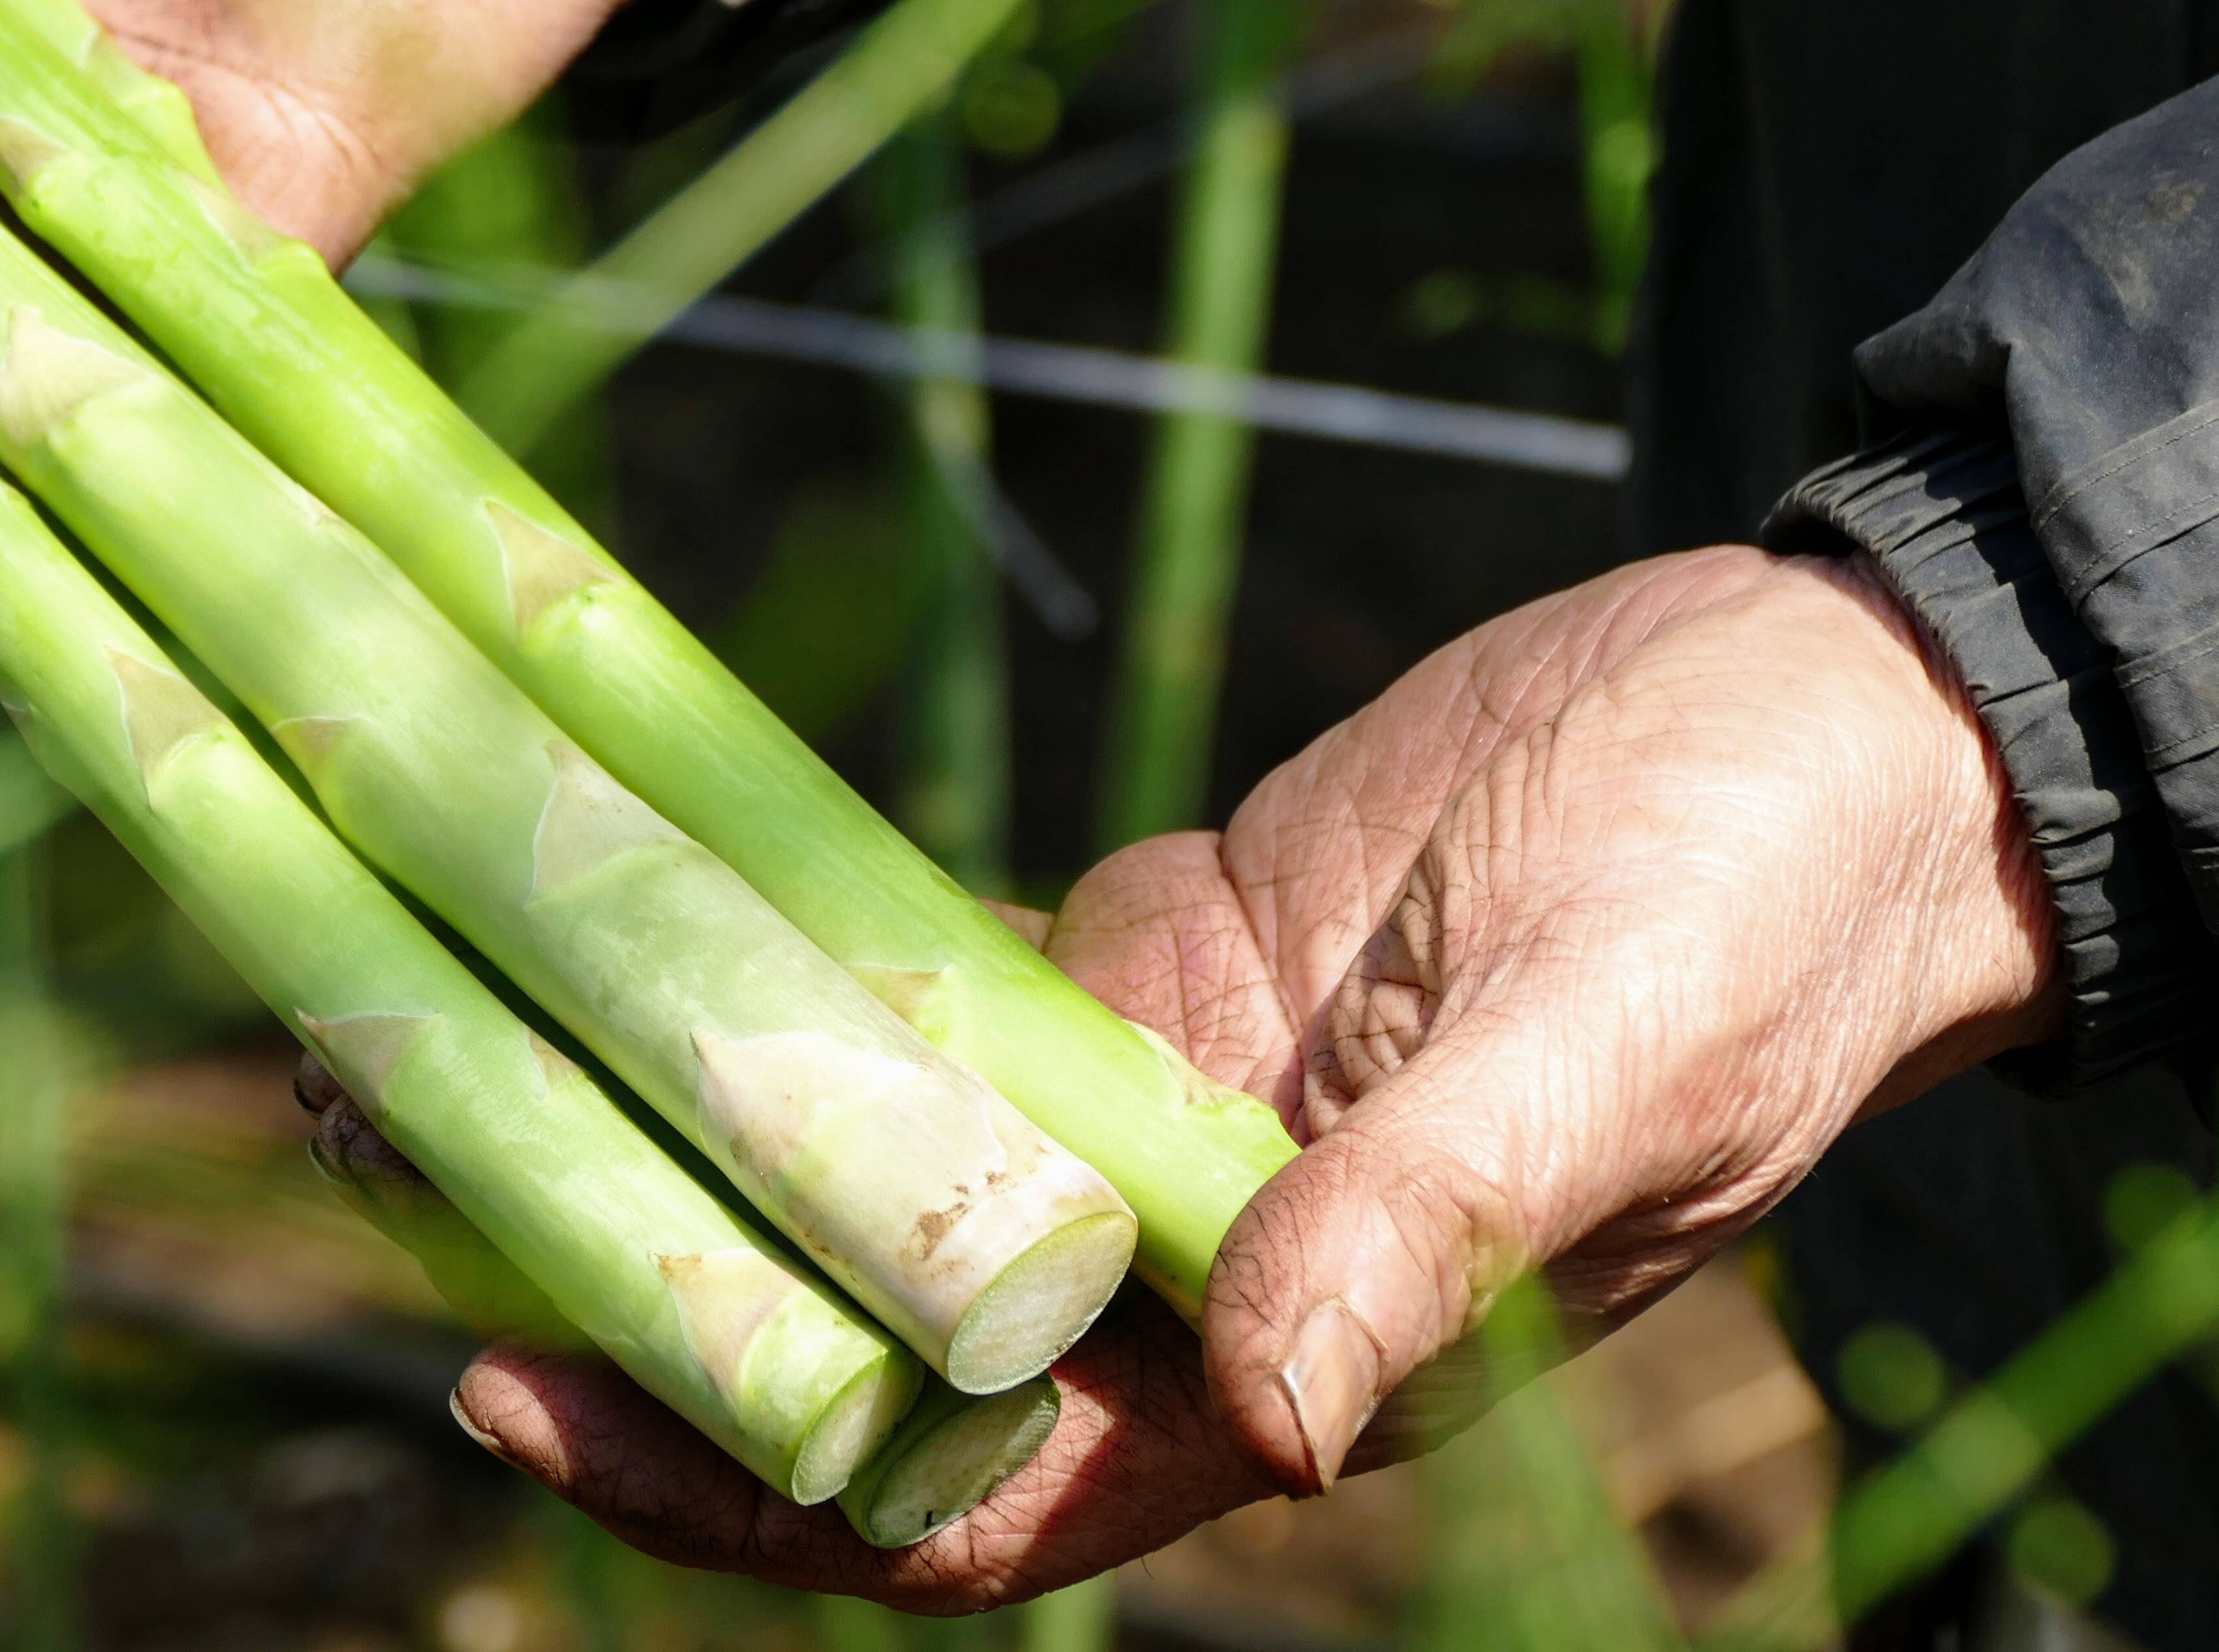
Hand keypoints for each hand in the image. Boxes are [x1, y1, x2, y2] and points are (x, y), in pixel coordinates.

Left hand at [445, 546, 2055, 1610]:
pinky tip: (636, 925)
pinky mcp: (1150, 962)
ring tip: (444, 1036)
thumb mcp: (1613, 1056)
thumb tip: (1275, 1424)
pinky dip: (790, 981)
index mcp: (1297, 1355)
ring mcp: (1151, 1111)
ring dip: (674, 1120)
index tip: (531, 1400)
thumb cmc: (1765, 905)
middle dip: (635, 1293)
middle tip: (393, 1165)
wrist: (1825, 725)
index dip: (749, 1486)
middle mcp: (1188, 1268)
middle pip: (864, 1343)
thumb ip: (1433, 1231)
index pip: (977, 1494)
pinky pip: (929, 1002)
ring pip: (869, 1170)